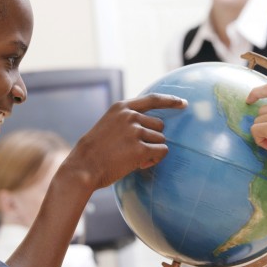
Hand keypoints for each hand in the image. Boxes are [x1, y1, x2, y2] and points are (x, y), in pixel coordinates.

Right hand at [64, 93, 186, 189]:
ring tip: (132, 157)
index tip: (183, 103)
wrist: (82, 167)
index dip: (170, 101)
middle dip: (152, 139)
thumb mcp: (109, 125)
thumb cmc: (96, 151)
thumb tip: (155, 127)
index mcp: (121, 107)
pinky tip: (140, 164)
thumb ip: (128, 121)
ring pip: (161, 140)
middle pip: (160, 125)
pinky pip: (162, 151)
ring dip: (152, 150)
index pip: (152, 99)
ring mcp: (135, 131)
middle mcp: (130, 116)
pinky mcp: (140, 148)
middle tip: (134, 150)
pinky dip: (154, 159)